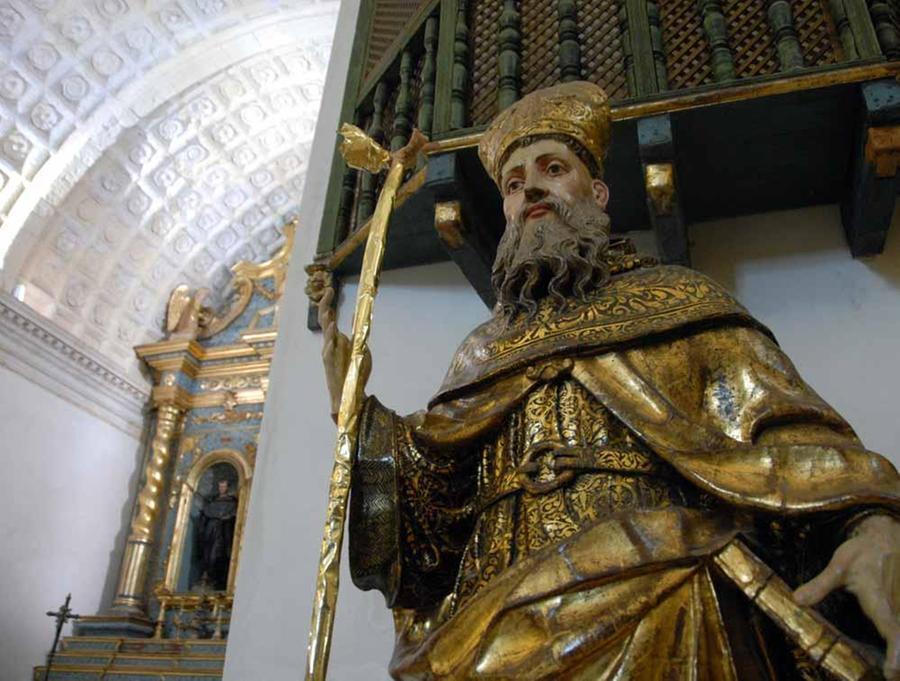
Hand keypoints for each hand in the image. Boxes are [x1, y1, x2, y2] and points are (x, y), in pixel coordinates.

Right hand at [305, 271, 369, 416]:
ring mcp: (329, 354)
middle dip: (325, 306)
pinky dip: (330, 341)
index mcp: (336, 338)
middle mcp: (330, 343)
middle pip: (324, 321)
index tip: (330, 289)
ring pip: (326, 334)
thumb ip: (358, 332)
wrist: (351, 394)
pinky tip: (333, 332)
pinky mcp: (330, 365)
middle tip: (328, 292)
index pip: (329, 317)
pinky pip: (328, 351)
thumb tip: (358, 315)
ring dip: (327, 322)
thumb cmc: (355, 372)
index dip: (328, 303)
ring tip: (329, 311)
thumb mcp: (360, 347)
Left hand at [794, 514, 899, 678]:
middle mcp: (896, 607)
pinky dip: (898, 636)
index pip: (893, 632)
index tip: (891, 672)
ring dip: (899, 646)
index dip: (895, 654)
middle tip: (892, 675)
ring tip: (893, 669)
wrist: (886, 535)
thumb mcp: (839, 566)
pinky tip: (894, 650)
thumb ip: (820, 585)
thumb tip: (797, 600)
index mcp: (880, 601)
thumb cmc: (862, 552)